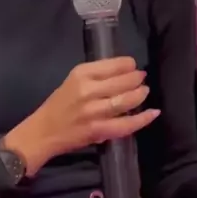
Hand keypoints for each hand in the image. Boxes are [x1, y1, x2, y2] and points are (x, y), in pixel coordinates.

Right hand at [3, 57, 159, 176]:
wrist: (42, 132)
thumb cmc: (58, 105)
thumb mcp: (73, 81)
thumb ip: (96, 75)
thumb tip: (125, 71)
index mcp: (81, 74)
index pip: (114, 65)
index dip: (129, 65)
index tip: (133, 67)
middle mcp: (88, 90)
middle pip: (124, 81)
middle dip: (137, 79)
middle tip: (142, 79)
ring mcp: (93, 111)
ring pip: (127, 100)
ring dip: (140, 95)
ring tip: (144, 91)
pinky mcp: (98, 130)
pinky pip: (126, 124)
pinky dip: (143, 119)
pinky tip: (153, 113)